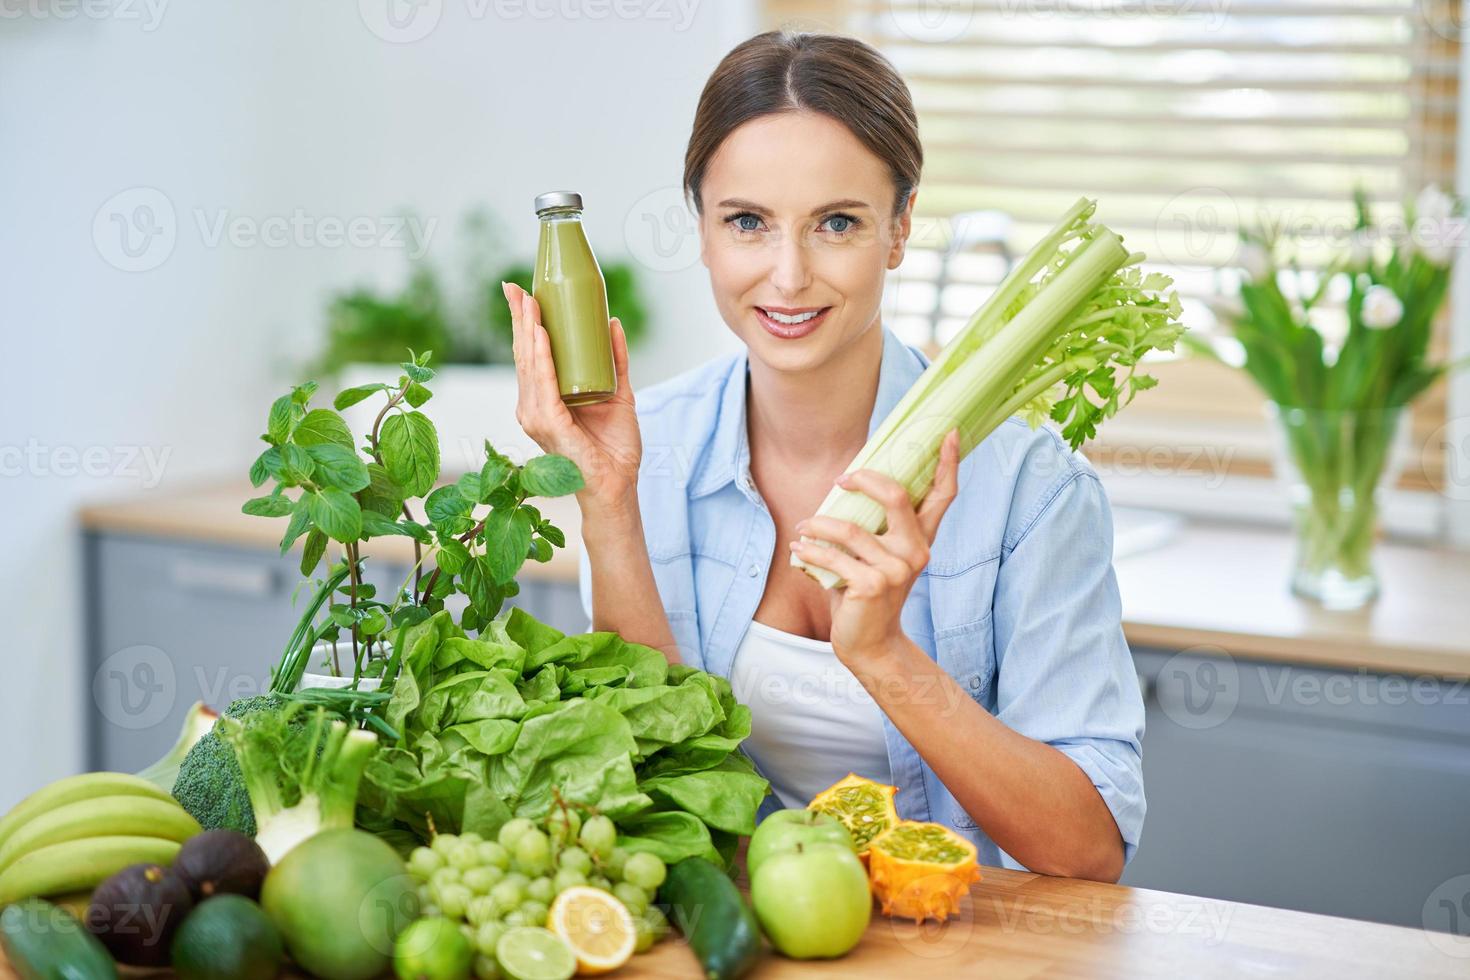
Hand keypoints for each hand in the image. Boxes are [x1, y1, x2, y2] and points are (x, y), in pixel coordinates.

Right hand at [503, 281, 641, 506]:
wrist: (618, 486)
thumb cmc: (613, 448)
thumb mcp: (617, 393)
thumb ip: (615, 361)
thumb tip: (612, 322)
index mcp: (544, 400)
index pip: (530, 355)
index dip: (526, 323)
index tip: (523, 293)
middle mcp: (533, 407)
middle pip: (523, 355)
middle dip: (520, 318)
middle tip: (516, 287)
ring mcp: (537, 417)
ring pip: (529, 365)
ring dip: (528, 330)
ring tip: (529, 301)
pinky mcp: (550, 426)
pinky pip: (543, 385)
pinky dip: (541, 358)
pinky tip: (540, 335)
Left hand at [790, 429, 960, 664]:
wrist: (869, 644)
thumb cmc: (867, 594)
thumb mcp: (876, 557)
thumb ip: (871, 526)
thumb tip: (845, 485)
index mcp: (921, 539)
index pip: (943, 496)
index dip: (948, 462)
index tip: (949, 431)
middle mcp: (915, 551)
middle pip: (897, 496)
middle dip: (865, 479)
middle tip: (842, 479)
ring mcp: (896, 569)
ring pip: (851, 528)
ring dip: (819, 525)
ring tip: (803, 528)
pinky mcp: (872, 585)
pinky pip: (834, 557)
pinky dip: (810, 551)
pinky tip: (798, 549)